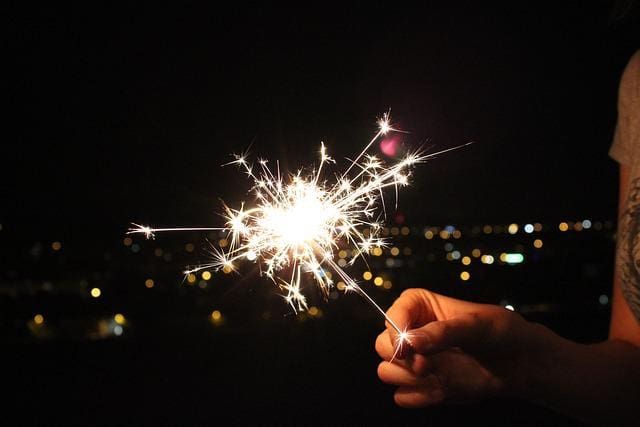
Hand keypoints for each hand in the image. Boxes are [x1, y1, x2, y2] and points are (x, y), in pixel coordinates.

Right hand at [375, 288, 542, 407]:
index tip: (407, 347)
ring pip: (387, 371)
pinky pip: (403, 397)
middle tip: (425, 366)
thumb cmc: (500, 332)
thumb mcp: (476, 324)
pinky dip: (418, 397)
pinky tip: (440, 391)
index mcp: (419, 306)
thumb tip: (412, 342)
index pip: (392, 315)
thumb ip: (443, 332)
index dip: (394, 331)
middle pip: (382, 345)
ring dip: (407, 378)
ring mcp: (416, 361)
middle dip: (400, 358)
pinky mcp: (423, 386)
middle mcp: (412, 333)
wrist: (519, 363)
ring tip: (434, 378)